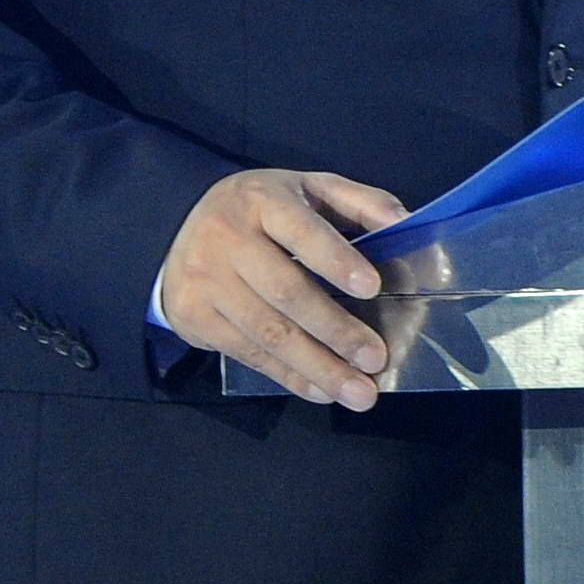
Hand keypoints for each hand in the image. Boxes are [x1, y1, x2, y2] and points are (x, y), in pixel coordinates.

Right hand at [155, 168, 404, 407]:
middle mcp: (227, 237)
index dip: (335, 259)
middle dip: (335, 329)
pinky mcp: (194, 316)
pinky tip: (321, 391)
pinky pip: (248, 353)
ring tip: (359, 393)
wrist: (179, 226)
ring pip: (268, 331)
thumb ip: (358, 203)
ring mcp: (205, 279)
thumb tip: (405, 224)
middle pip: (286, 291)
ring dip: (318, 367)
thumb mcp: (307, 189)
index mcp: (261, 200)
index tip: (371, 287)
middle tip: (376, 358)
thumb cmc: (263, 212)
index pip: (300, 230)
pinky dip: (289, 377)